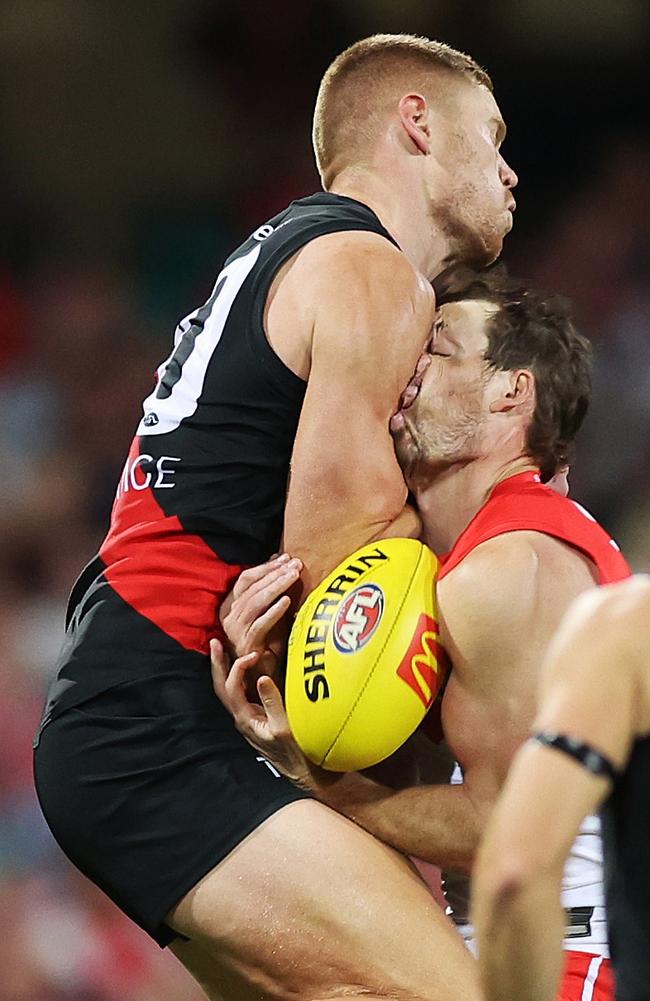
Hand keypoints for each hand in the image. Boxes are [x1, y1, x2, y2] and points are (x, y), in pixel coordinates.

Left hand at [210, 638, 314, 788]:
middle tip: (215, 642)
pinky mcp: (256, 717)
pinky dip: (239, 676)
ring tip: (222, 649)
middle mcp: (241, 717)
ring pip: (228, 690)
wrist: (300, 773)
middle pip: (221, 687)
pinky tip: (244, 667)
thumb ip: (273, 703)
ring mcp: (248, 717)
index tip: (253, 654)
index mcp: (245, 719)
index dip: (238, 667)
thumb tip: (263, 678)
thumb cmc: (294, 754)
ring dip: (225, 669)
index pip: (232, 688)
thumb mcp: (284, 728)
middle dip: (218, 664)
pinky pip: (241, 693)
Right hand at [221, 554, 302, 682]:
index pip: (246, 579)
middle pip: (251, 587)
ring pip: (255, 602)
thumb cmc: (269, 644)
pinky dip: (274, 611)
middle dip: (275, 573)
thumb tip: (281, 561)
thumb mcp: (271, 613)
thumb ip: (273, 590)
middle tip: (295, 564)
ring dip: (276, 587)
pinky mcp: (246, 645)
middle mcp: (229, 617)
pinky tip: (287, 601)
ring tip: (293, 576)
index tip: (287, 558)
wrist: (264, 677)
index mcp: (231, 606)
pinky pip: (260, 624)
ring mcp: (235, 632)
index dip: (266, 567)